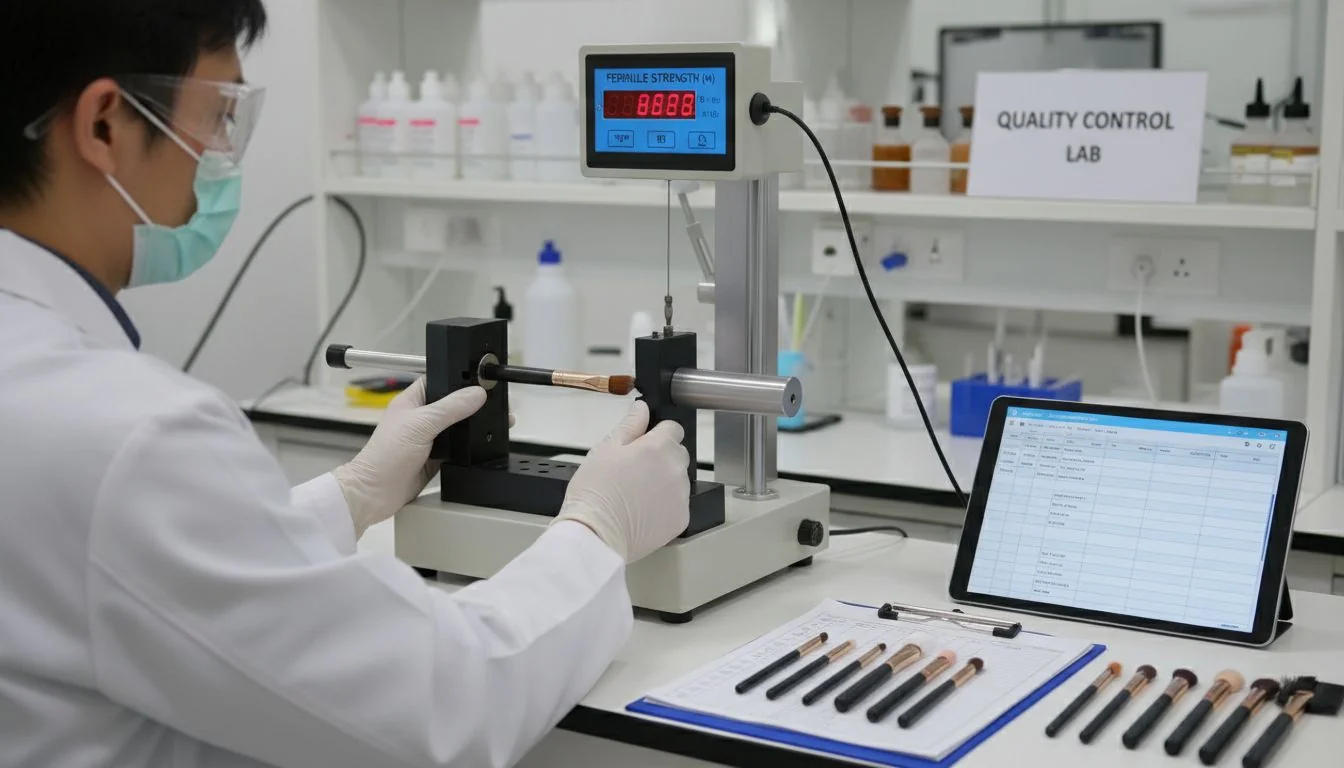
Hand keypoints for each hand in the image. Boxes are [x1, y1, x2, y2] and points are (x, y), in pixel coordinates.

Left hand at [333, 378, 486, 537]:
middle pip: (453, 405)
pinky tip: (480, 446)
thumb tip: (477, 394)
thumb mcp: (421, 424)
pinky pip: (458, 449)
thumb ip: (451, 408)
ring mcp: (428, 439)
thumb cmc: (386, 455)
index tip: (481, 379)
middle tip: (494, 403)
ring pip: (457, 428)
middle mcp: (421, 418)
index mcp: (412, 401)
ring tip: (492, 423)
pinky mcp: (436, 459)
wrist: (376, 493)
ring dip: (471, 428)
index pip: (439, 381)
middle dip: (472, 405)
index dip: (459, 378)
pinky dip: (468, 449)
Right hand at [552, 400, 689, 562]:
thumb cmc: (595, 493)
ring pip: (678, 479)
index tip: (644, 443)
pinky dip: (665, 505)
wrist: (596, 534)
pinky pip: (677, 504)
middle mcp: (676, 469)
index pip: (673, 428)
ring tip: (635, 493)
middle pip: (678, 453)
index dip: (657, 433)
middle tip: (634, 470)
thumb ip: (629, 425)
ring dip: (664, 481)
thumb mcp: (605, 449)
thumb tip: (641, 408)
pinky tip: (642, 510)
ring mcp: (681, 495)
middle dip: (661, 457)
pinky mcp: (681, 518)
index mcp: (659, 447)